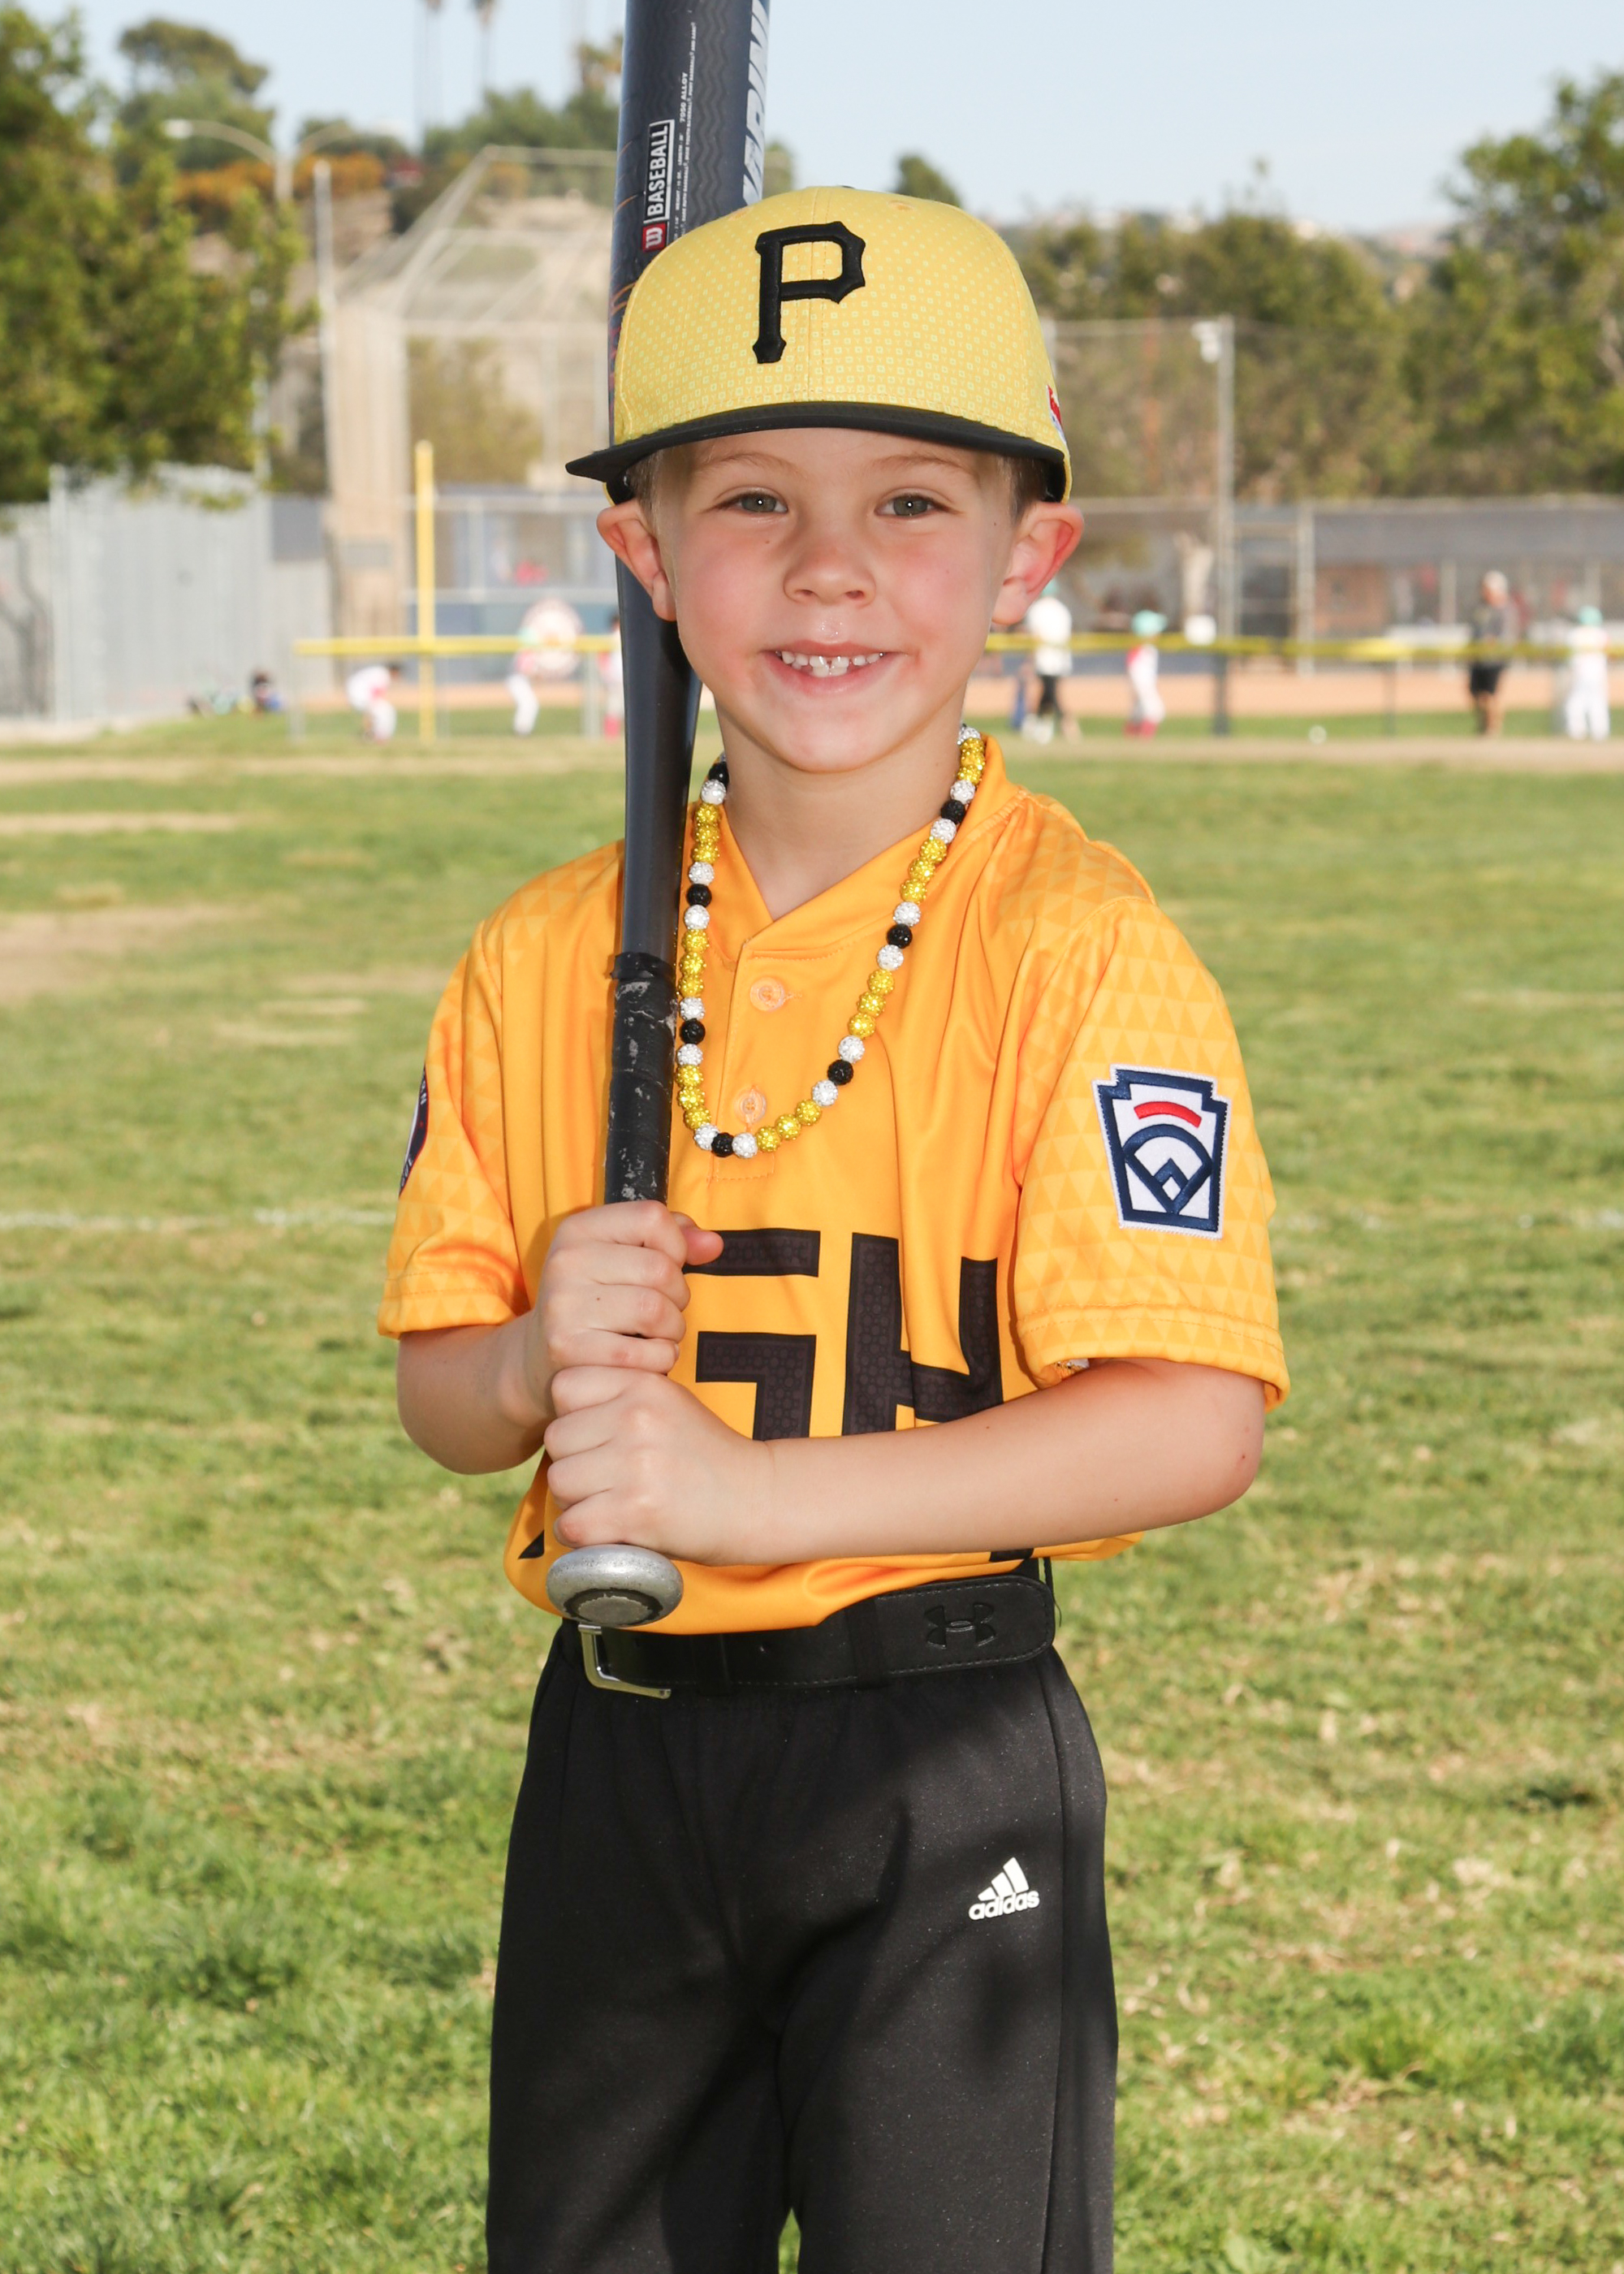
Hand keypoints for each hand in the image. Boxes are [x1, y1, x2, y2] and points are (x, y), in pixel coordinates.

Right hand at [524, 1201, 721, 1423]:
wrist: (538, 1357)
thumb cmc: (597, 1302)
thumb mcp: (623, 1259)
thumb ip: (674, 1243)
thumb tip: (714, 1244)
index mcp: (579, 1229)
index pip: (652, 1217)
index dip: (676, 1245)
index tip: (667, 1267)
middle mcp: (565, 1261)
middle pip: (660, 1269)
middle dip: (678, 1296)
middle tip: (666, 1311)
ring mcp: (563, 1306)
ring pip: (655, 1311)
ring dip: (672, 1330)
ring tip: (659, 1334)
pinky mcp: (568, 1349)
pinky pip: (644, 1353)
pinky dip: (660, 1359)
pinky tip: (648, 1357)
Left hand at [545, 1368, 770, 1565]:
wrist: (756, 1500)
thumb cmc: (706, 1456)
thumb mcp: (669, 1403)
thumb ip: (620, 1397)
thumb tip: (562, 1419)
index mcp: (643, 1385)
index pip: (564, 1387)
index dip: (572, 1416)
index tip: (594, 1437)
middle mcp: (637, 1418)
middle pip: (557, 1439)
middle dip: (572, 1462)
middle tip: (603, 1478)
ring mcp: (636, 1465)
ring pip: (559, 1482)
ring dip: (574, 1500)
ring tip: (608, 1504)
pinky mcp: (636, 1512)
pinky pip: (572, 1524)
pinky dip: (582, 1535)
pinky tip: (607, 1530)